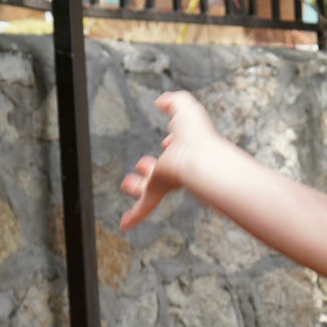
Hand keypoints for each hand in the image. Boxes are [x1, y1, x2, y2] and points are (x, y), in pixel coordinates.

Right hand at [119, 91, 219, 230]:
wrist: (200, 159)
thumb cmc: (197, 134)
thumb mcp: (184, 107)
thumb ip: (174, 101)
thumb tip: (162, 102)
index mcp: (184, 146)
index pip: (176, 146)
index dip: (171, 142)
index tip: (168, 141)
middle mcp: (175, 165)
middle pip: (161, 169)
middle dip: (150, 167)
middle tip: (143, 165)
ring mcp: (166, 180)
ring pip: (150, 188)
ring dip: (138, 186)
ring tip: (128, 184)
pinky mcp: (158, 190)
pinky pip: (144, 207)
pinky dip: (134, 217)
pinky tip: (125, 225)